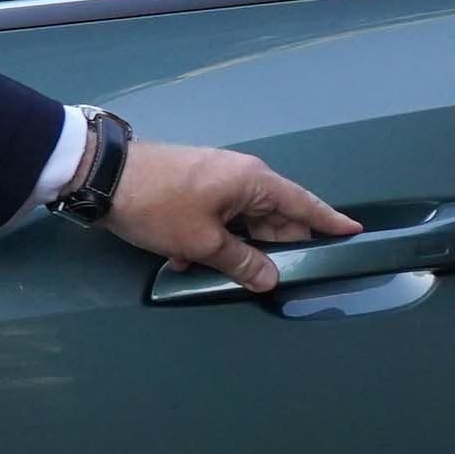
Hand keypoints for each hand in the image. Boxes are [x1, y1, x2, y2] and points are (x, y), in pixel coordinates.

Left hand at [104, 141, 359, 293]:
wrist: (100, 175)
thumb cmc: (159, 205)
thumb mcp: (202, 241)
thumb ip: (242, 262)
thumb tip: (271, 279)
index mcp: (255, 182)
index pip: (304, 205)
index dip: (330, 222)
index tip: (354, 232)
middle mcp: (242, 176)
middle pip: (274, 218)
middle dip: (273, 248)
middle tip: (274, 276)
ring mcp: (216, 179)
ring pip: (241, 221)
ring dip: (233, 247)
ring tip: (215, 272)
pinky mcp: (194, 185)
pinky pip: (218, 216)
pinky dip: (210, 238)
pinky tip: (185, 259)